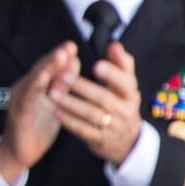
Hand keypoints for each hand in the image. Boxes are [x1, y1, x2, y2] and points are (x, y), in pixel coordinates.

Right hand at [0, 41, 76, 182]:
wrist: (18, 153)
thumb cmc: (37, 128)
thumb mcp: (54, 105)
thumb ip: (62, 84)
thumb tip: (74, 62)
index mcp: (35, 87)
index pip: (48, 68)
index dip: (59, 57)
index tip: (72, 46)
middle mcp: (25, 90)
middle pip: (40, 70)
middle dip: (54, 58)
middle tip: (68, 47)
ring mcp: (19, 101)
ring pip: (34, 81)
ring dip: (47, 68)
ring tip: (60, 57)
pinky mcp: (18, 114)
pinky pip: (27, 99)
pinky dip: (35, 88)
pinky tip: (43, 80)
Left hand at [50, 41, 142, 165]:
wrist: (126, 140)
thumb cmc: (121, 103)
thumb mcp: (126, 85)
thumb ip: (120, 64)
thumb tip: (115, 45)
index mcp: (130, 94)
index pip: (125, 83)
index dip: (112, 75)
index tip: (96, 66)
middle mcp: (125, 111)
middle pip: (104, 98)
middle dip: (82, 87)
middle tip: (62, 75)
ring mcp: (113, 127)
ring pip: (91, 114)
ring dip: (71, 103)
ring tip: (53, 92)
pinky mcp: (100, 140)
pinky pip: (84, 130)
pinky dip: (69, 121)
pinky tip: (55, 111)